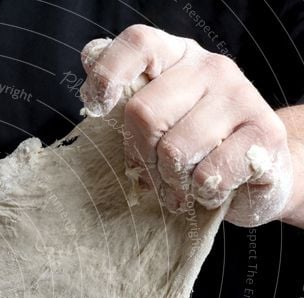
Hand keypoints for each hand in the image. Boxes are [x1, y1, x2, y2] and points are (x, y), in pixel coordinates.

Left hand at [79, 25, 292, 226]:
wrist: (259, 173)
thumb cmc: (193, 150)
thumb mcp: (155, 123)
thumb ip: (126, 96)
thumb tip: (90, 56)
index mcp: (176, 58)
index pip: (138, 45)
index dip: (109, 74)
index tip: (97, 107)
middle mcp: (209, 68)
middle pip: (143, 113)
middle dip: (142, 156)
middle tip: (156, 172)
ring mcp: (241, 96)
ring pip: (174, 150)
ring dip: (171, 181)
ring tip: (183, 184)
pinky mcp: (265, 132)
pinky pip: (207, 175)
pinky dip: (200, 194)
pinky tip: (210, 189)